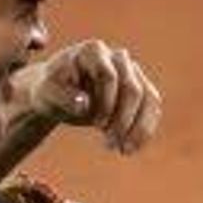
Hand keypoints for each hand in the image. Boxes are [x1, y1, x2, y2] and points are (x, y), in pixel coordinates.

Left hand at [3, 40, 163, 155]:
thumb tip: (85, 104)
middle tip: (110, 144)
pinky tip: (132, 148)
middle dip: (123, 120)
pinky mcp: (141, 89)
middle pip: (132, 89)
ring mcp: (133, 72)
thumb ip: (64, 97)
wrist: (60, 94)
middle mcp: (117, 57)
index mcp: (93, 51)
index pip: (109, 76)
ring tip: (123, 150)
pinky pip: (152, 109)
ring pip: (149, 99)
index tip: (96, 125)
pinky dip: (145, 130)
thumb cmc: (53, 90)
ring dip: (138, 128)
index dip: (106, 103)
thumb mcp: (50, 93)